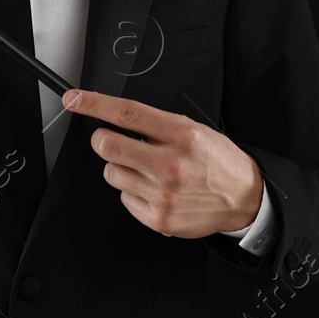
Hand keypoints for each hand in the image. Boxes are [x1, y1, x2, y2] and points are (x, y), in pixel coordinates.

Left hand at [63, 88, 262, 238]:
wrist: (244, 198)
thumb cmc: (217, 161)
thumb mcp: (194, 130)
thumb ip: (155, 125)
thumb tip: (115, 118)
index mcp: (181, 134)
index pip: (127, 113)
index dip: (94, 104)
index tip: (74, 99)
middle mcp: (171, 164)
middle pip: (108, 146)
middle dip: (103, 140)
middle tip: (113, 140)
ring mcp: (163, 193)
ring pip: (111, 173)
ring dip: (122, 168)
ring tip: (147, 169)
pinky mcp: (159, 217)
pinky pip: (123, 198)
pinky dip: (133, 192)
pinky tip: (155, 189)